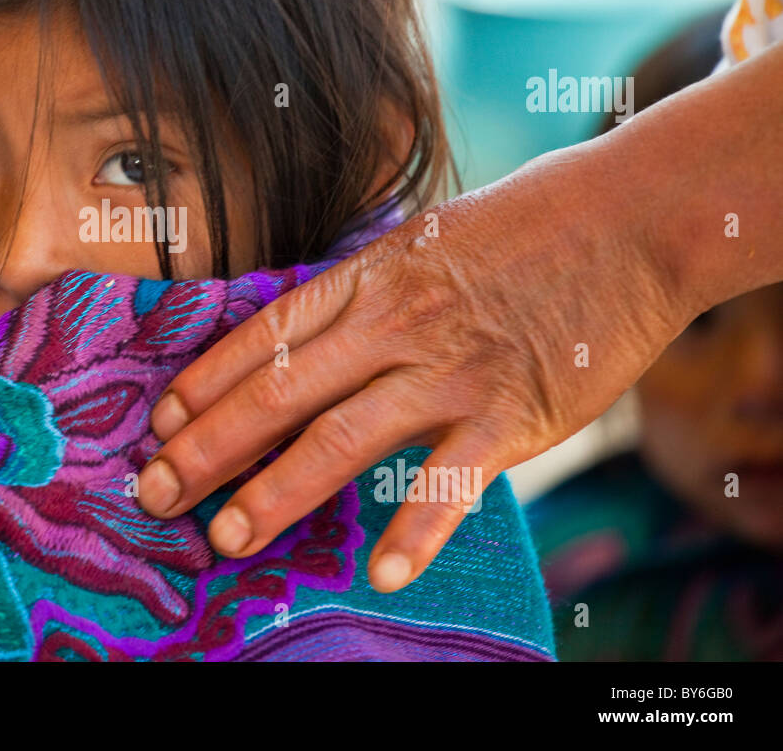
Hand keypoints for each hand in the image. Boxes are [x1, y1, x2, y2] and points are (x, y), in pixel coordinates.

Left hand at [135, 140, 695, 591]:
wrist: (632, 214)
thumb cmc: (523, 223)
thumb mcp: (421, 237)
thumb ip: (365, 288)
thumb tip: (306, 330)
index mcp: (368, 279)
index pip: (265, 336)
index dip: (205, 382)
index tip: (160, 423)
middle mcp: (394, 323)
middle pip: (280, 393)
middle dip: (209, 447)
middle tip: (155, 493)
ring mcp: (451, 369)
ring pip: (342, 438)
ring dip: (277, 492)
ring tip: (227, 539)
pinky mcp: (515, 411)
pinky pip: (454, 480)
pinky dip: (418, 528)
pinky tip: (383, 574)